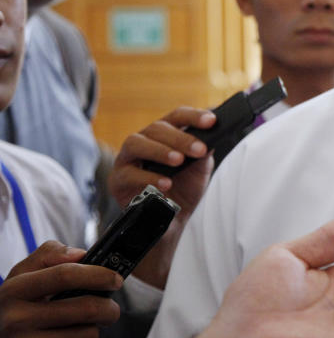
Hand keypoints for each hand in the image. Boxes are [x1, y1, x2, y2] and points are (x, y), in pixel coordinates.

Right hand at [0, 241, 121, 337]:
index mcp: (16, 288)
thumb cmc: (17, 304)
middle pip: (84, 308)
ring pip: (86, 334)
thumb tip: (79, 254)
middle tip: (111, 309)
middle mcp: (16, 318)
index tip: (115, 279)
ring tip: (87, 325)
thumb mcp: (23, 275)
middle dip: (109, 308)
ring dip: (95, 329)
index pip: (65, 275)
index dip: (98, 275)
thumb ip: (49, 255)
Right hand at [107, 106, 215, 287]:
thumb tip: (210, 138)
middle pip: (157, 127)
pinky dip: (148, 178)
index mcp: (165, 134)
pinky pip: (128, 173)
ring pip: (136, 142)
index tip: (212, 121)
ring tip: (179, 161)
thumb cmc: (184, 190)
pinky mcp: (116, 179)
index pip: (178, 116)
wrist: (171, 222)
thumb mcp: (199, 169)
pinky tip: (165, 184)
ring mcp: (127, 159)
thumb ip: (203, 152)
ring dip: (160, 150)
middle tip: (199, 149)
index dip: (194, 116)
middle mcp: (144, 141)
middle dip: (180, 137)